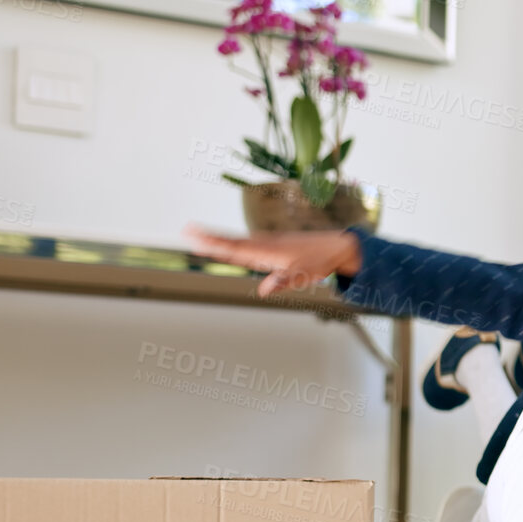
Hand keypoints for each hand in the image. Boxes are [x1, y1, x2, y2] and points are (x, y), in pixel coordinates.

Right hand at [182, 224, 361, 298]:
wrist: (335, 246)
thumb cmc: (319, 261)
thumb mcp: (302, 275)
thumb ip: (282, 281)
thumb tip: (263, 291)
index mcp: (267, 250)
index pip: (235, 247)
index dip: (215, 244)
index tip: (196, 239)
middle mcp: (265, 243)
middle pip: (232, 241)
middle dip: (209, 236)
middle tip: (187, 230)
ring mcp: (268, 243)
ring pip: (239, 240)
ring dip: (219, 238)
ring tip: (199, 235)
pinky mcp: (273, 244)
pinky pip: (248, 242)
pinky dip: (234, 242)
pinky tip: (228, 244)